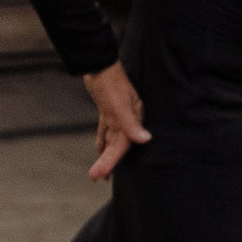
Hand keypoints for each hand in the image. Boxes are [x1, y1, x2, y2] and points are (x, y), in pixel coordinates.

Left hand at [84, 63, 149, 180]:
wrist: (98, 64)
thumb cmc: (110, 81)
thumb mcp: (119, 104)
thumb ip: (131, 123)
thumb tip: (145, 139)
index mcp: (134, 117)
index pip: (124, 145)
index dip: (112, 161)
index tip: (101, 174)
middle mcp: (128, 118)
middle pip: (117, 146)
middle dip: (107, 162)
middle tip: (96, 177)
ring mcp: (118, 115)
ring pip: (112, 140)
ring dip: (105, 155)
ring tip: (99, 172)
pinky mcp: (109, 111)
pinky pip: (107, 131)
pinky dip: (103, 141)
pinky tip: (100, 150)